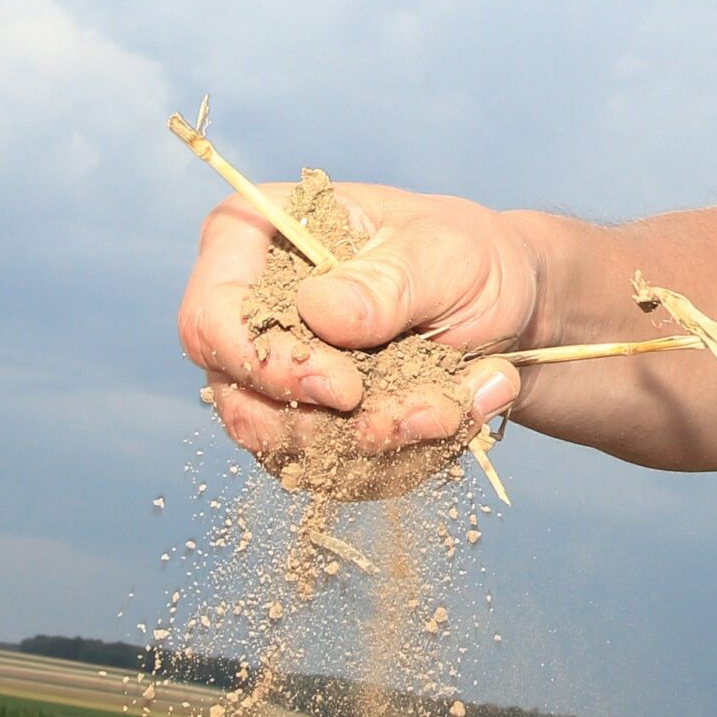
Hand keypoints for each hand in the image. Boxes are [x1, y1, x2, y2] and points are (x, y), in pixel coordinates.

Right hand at [175, 183, 541, 492]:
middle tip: (432, 412)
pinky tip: (452, 421)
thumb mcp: (445, 253)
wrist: (505, 309)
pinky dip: (398, 461)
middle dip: (339, 425)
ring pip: (290, 449)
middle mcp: (247, 319)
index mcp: (254, 243)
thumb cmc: (466, 257)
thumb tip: (321, 311)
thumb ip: (385, 282)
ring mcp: (271, 383)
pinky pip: (332, 473)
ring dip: (379, 446)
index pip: (210, 319)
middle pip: (243, 401)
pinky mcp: (306, 432)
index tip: (345, 389)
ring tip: (457, 409)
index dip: (264, 365)